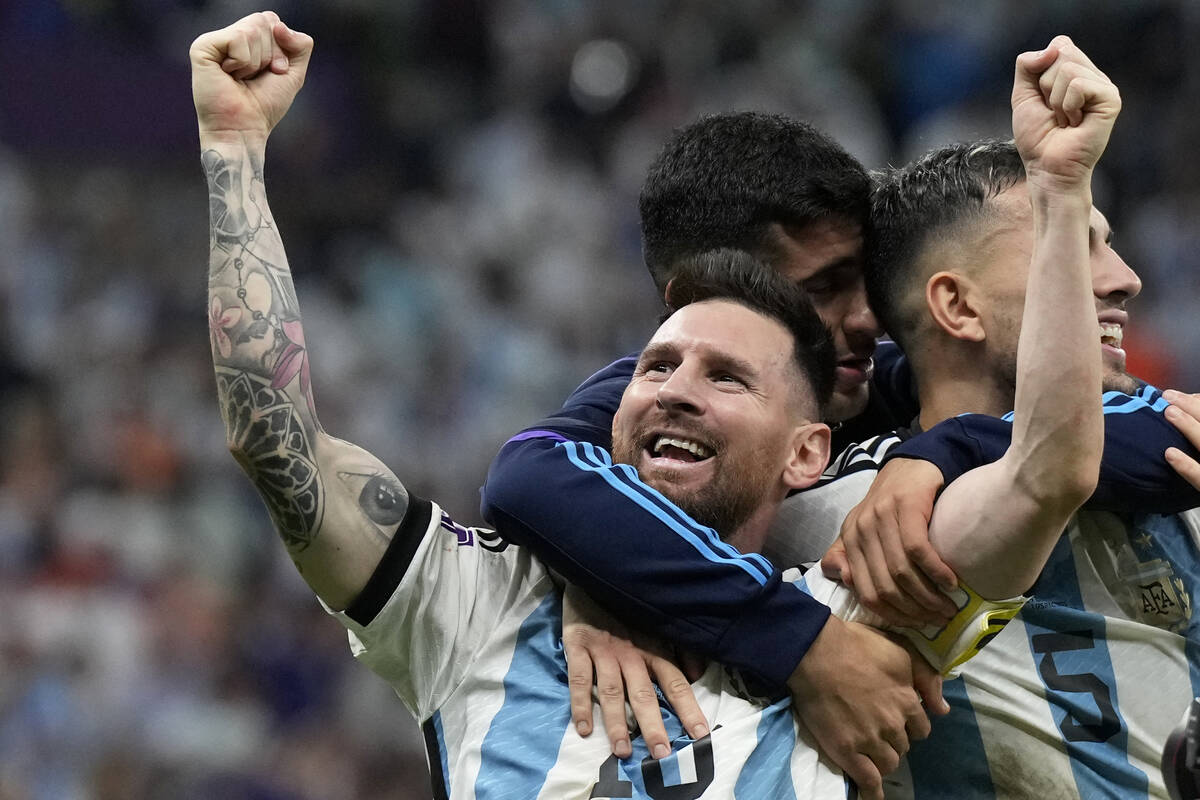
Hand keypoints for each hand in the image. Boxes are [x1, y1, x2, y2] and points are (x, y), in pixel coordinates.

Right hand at [190, 11, 313, 137]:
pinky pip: (237, 38)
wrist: (244, 129)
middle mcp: (229, 37)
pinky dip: (243, 62)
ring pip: (252, 29)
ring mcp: (214, 40)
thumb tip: (278, 25)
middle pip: (264, 20)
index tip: (274, 73)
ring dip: (256, 61)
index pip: (272, 21)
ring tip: (240, 78)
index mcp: (247, 40)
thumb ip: (301, 44)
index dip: (281, 49)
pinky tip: (229, 76)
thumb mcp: (293, 73)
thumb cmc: (265, 106)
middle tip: (255, 77)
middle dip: (271, 54)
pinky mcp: (202, 47)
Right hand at [561, 587, 708, 758]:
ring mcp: (604, 651)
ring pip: (612, 692)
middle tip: (662, 755)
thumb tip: (699, 674)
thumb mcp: (657, 622)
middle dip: (654, 725)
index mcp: (653, 648)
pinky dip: (580, 704)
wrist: (594, 572)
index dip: (689, 708)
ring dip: (617, 723)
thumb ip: (679, 648)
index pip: (676, 683)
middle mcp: (631, 653)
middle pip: (645, 694)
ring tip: (623, 751)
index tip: (701, 735)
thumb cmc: (627, 605)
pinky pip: (580, 679)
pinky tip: (583, 729)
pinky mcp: (578, 646)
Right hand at [788, 616, 931, 799]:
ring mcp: (869, 740)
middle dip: (894, 740)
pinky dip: (873, 791)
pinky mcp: (846, 750)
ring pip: (889, 763)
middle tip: (875, 729)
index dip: (909, 725)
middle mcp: (893, 725)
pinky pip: (867, 780)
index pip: (921, 729)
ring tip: (868, 750)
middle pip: (904, 747)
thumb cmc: (857, 646)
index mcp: (907, 702)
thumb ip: (927, 678)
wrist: (816, 652)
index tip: (896, 720)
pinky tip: (873, 794)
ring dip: (883, 759)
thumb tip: (944, 710)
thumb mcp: (901, 651)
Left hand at [822, 458, 956, 627]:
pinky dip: (935, 572)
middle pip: (885, 586)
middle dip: (914, 610)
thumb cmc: (892, 504)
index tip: (917, 625)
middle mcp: (860, 530)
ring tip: (948, 607)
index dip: (892, 615)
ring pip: (901, 571)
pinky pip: (918, 550)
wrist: (912, 465)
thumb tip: (845, 582)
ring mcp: (881, 517)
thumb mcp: (866, 529)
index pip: (865, 591)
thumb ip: (850, 556)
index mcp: (850, 540)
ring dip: (928, 596)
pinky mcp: (905, 506)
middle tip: (938, 619)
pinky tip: (951, 582)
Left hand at [1012, 36, 1120, 191]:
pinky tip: (1074, 123)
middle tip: (1054, 112)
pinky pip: (1077, 85)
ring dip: (1055, 101)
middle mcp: (1093, 76)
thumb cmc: (1037, 138)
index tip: (1044, 100)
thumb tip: (1053, 47)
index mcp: (1077, 72)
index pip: (1058, 45)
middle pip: (1062, 52)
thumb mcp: (1023, 95)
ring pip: (1067, 69)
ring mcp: (1104, 87)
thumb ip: (1028, 65)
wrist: (1046, 168)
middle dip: (1045, 86)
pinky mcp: (1111, 99)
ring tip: (1064, 120)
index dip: (1040, 73)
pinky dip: (1066, 106)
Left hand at [1164, 389, 1199, 488]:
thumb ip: (1198, 434)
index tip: (1179, 395)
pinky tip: (1169, 454)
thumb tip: (1189, 405)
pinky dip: (1188, 467)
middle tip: (1169, 397)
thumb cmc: (1199, 475)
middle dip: (1196, 408)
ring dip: (1192, 428)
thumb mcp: (1198, 455)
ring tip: (1169, 412)